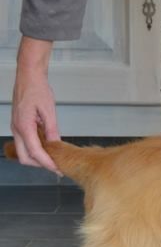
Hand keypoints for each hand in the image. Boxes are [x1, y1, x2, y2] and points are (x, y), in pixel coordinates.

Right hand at [11, 37, 60, 174]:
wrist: (28, 76)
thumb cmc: (38, 89)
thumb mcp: (49, 111)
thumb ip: (52, 130)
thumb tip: (56, 146)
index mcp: (24, 126)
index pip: (35, 153)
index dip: (47, 163)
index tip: (58, 170)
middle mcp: (17, 128)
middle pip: (25, 157)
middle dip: (40, 164)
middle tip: (57, 167)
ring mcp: (16, 127)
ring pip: (24, 151)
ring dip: (37, 157)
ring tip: (54, 159)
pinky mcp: (19, 124)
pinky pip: (25, 142)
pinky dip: (35, 149)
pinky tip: (48, 148)